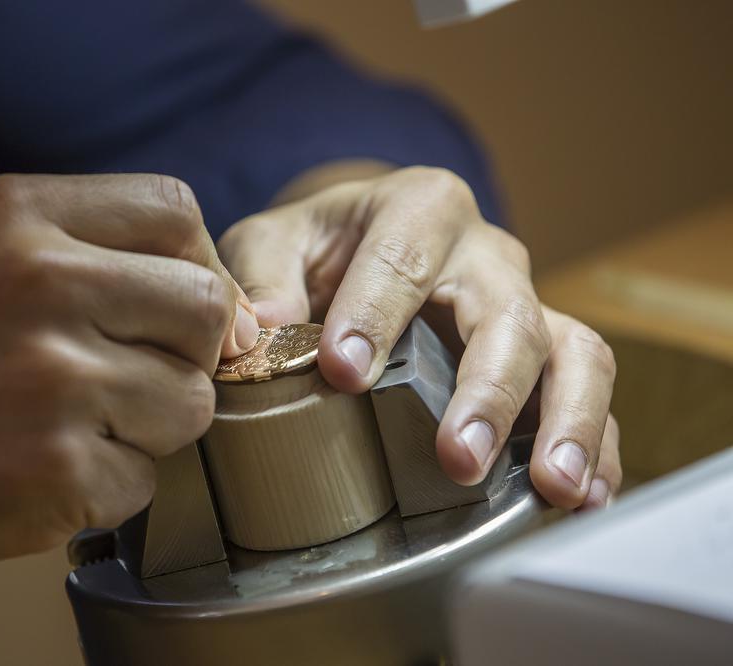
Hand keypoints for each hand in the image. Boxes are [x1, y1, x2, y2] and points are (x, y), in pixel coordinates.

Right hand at [0, 173, 258, 566]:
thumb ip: (102, 253)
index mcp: (22, 215)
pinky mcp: (59, 472)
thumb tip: (237, 316)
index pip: (177, 213)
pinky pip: (147, 479)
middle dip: (185, 352)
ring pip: (192, 403)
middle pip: (206, 309)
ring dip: (149, 424)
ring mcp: (55, 382)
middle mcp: (44, 285)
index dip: (195, 266)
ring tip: (74, 423)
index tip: (171, 310)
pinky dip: (109, 483)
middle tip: (124, 374)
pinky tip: (44, 467)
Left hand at [218, 166, 620, 509]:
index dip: (376, 315)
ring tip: (551, 487)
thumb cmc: (316, 249)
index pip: (403, 258)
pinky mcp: (544, 354)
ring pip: (575, 352)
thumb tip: (267, 328)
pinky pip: (585, 395)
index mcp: (419, 209)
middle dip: (487, 390)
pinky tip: (580, 498)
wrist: (358, 247)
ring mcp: (524, 304)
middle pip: (508, 315)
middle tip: (457, 458)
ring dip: (566, 423)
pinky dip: (596, 446)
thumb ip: (263, 276)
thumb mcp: (274, 243)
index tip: (344, 373)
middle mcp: (484, 255)